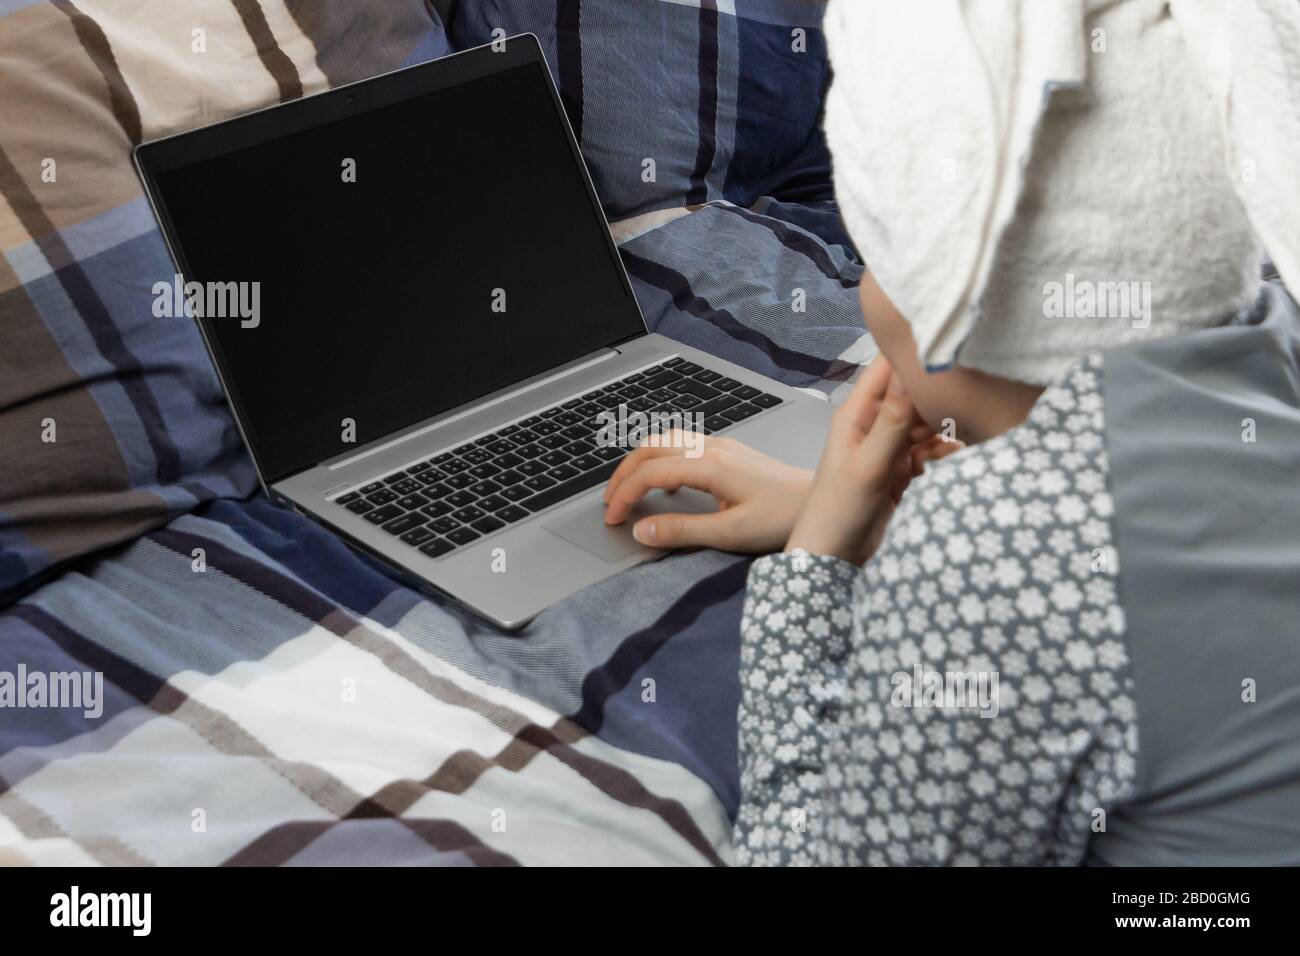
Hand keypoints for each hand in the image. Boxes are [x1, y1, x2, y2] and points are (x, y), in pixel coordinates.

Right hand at [602, 432, 813, 553]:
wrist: (822, 502)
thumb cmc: (785, 517)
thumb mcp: (731, 533)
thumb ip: (683, 532)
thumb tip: (643, 531)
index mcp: (710, 466)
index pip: (650, 473)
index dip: (625, 495)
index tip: (613, 519)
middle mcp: (713, 449)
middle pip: (650, 448)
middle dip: (623, 474)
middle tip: (610, 502)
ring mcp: (722, 447)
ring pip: (665, 441)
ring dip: (640, 462)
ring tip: (628, 490)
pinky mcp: (730, 452)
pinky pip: (683, 445)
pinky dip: (660, 459)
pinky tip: (664, 484)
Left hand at [787, 357, 961, 563]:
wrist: (833, 561)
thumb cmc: (837, 512)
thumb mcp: (869, 464)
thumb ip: (893, 420)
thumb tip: (909, 370)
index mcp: (856, 415)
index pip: (886, 368)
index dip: (913, 351)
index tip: (947, 343)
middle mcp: (872, 426)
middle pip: (912, 395)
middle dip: (938, 396)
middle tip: (971, 397)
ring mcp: (887, 449)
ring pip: (925, 424)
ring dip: (943, 428)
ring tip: (965, 434)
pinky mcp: (900, 472)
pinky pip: (928, 452)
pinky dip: (942, 454)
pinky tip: (955, 459)